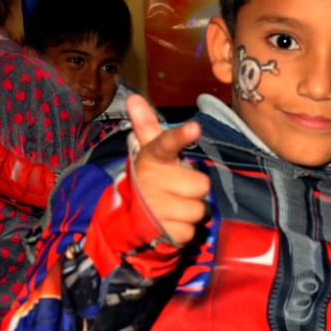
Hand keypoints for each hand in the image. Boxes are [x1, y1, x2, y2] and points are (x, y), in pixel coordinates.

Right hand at [126, 94, 207, 245]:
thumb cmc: (150, 180)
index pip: (166, 144)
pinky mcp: (164, 232)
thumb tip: (134, 98)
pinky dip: (186, 230)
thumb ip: (147, 127)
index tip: (194, 127)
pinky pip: (192, 230)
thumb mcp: (150, 155)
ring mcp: (156, 209)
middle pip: (201, 184)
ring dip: (192, 211)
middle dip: (195, 189)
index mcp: (151, 159)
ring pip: (200, 209)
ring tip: (174, 208)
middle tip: (179, 189)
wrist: (129, 220)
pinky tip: (171, 224)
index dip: (180, 136)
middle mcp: (151, 182)